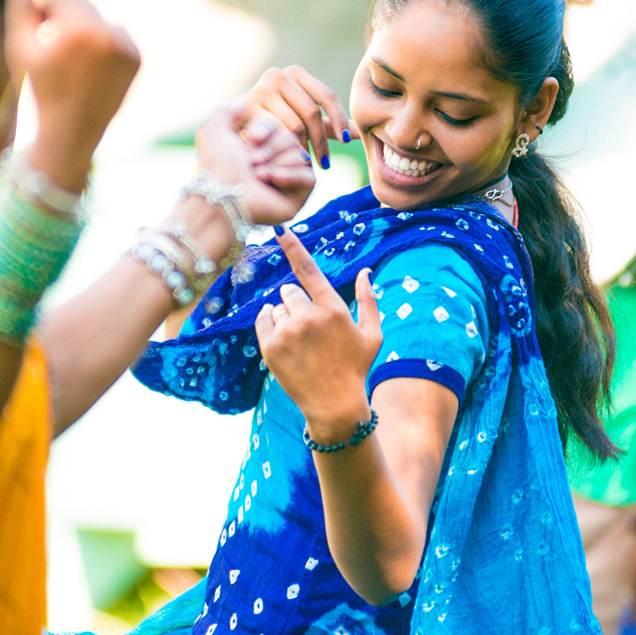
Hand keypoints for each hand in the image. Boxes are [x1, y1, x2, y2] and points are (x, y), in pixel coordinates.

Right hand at [4, 0, 140, 191]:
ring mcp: (128, 47)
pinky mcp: (138, 58)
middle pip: (83, 3)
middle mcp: (110, 34)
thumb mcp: (20, 44)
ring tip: (77, 63)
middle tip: (59, 53)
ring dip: (87, 31)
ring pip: (101, 18)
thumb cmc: (39, 87)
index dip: (47, 12)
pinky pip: (116, 34)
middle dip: (68, 19)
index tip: (43, 38)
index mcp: (81, 28)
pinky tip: (94, 69)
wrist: (72, 130)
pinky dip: (105, 45)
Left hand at [196, 102, 314, 224]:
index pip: (280, 123)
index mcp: (261, 146)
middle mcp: (277, 160)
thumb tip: (245, 100)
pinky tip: (271, 182)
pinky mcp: (300, 195)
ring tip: (258, 177)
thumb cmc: (217, 165)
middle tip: (251, 163)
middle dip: (269, 149)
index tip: (250, 139)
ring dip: (275, 163)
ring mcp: (290, 177)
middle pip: (292, 137)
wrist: (223, 194)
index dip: (266, 128)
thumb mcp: (215, 130)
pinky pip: (308, 175)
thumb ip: (229, 111)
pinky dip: (289, 176)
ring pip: (300, 154)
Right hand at [246, 65, 360, 170]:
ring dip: (300, 147)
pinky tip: (284, 160)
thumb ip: (331, 125)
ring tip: (303, 162)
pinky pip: (274, 133)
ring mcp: (260, 89)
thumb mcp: (306, 123)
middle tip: (324, 164)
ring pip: (293, 125)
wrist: (237, 129)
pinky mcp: (246, 106)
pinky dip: (282, 148)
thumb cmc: (277, 125)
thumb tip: (362, 133)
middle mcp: (278, 75)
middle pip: (310, 112)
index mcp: (297, 73)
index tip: (345, 142)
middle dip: (320, 141)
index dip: (339, 120)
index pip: (327, 96)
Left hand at [255, 227, 381, 441]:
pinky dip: (270, 325)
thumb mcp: (372, 334)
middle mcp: (308, 316)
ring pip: (276, 307)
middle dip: (297, 302)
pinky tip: (286, 342)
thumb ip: (368, 300)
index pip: (307, 269)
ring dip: (285, 316)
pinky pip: (263, 320)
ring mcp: (287, 332)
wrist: (335, 405)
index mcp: (333, 308)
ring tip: (301, 342)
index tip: (279, 229)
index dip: (292, 245)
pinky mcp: (270, 347)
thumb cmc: (356, 368)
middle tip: (310, 327)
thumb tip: (365, 271)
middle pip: (289, 290)